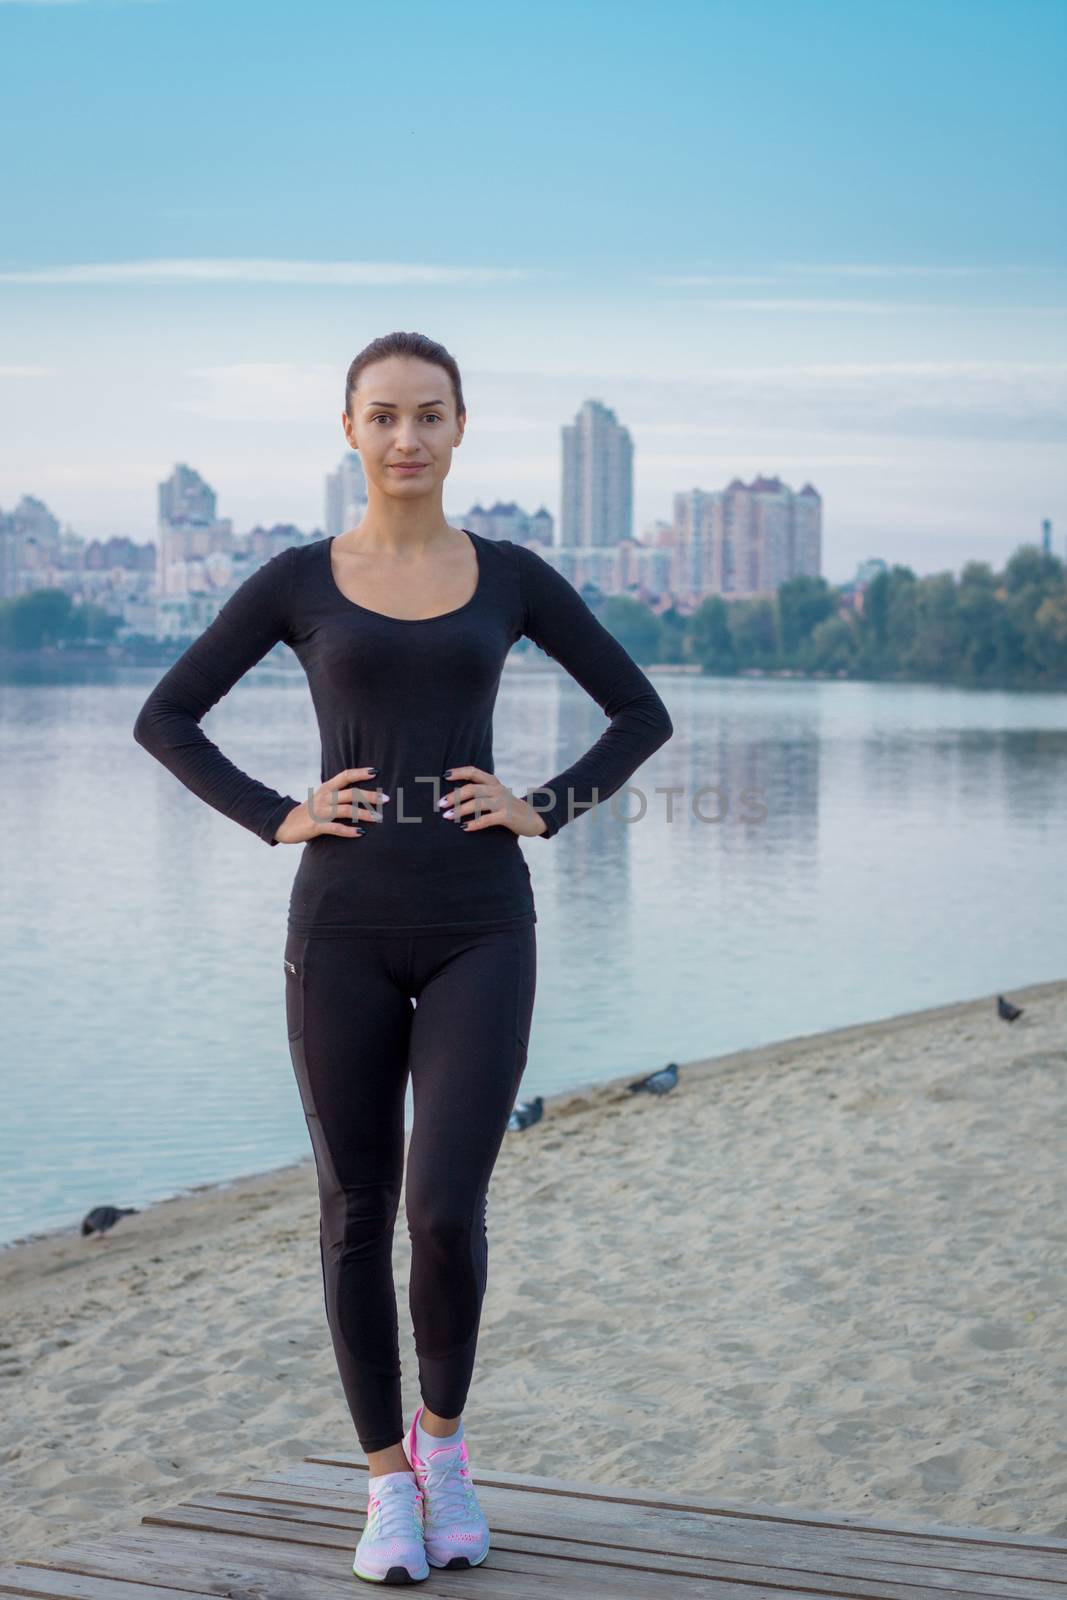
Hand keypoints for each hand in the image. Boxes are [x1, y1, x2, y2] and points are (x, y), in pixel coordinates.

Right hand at [272, 766, 387, 842]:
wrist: (283, 823)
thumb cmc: (309, 811)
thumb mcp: (322, 797)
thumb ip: (338, 794)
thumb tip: (361, 793)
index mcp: (326, 788)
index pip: (345, 775)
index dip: (360, 772)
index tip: (376, 771)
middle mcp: (325, 797)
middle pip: (351, 793)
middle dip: (370, 796)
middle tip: (386, 800)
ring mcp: (320, 812)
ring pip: (346, 810)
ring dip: (364, 814)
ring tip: (378, 818)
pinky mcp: (316, 826)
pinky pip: (335, 828)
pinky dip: (348, 831)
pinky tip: (360, 833)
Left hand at [438, 765, 547, 837]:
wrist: (533, 817)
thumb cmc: (507, 807)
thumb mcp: (495, 794)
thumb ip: (479, 791)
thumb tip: (452, 795)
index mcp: (492, 782)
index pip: (473, 771)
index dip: (459, 772)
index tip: (444, 776)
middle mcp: (497, 789)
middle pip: (472, 789)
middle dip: (454, 796)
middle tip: (440, 804)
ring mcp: (502, 802)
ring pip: (477, 803)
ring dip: (460, 810)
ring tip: (447, 817)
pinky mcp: (507, 816)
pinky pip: (487, 819)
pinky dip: (474, 824)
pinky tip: (464, 828)